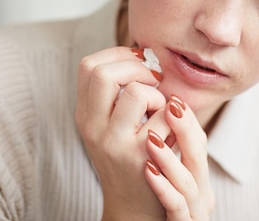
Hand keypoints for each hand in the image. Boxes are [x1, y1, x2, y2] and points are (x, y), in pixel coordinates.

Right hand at [75, 47, 170, 220]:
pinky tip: (172, 127)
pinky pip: (165, 115)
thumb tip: (141, 53)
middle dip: (137, 67)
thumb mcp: (110, 125)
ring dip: (158, 92)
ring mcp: (114, 143)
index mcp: (84, 114)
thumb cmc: (129, 158)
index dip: (117, 54)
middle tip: (153, 80)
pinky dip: (174, 113)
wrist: (133, 207)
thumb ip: (117, 93)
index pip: (88, 65)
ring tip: (160, 108)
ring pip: (138, 92)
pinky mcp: (140, 156)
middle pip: (104, 72)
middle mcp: (92, 127)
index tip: (138, 61)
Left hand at [144, 95, 214, 220]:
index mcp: (195, 176)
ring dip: (172, 158)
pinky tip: (149, 171)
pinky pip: (177, 209)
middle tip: (170, 104)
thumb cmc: (159, 203)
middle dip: (186, 129)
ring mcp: (192, 211)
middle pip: (199, 158)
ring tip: (151, 138)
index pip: (198, 142)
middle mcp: (199, 192)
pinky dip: (165, 188)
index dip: (187, 119)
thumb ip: (167, 143)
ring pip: (189, 184)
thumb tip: (157, 101)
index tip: (170, 95)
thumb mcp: (169, 171)